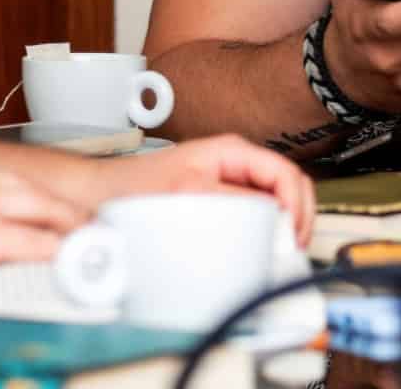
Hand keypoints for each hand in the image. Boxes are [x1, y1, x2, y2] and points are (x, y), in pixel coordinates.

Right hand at [0, 159, 86, 287]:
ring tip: (84, 236)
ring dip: (68, 225)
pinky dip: (55, 250)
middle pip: (37, 192)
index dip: (33, 194)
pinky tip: (68, 257)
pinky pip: (34, 244)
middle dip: (62, 207)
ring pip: (46, 213)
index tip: (43, 203)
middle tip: (81, 218)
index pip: (11, 180)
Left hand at [93, 133, 316, 245]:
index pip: (285, 173)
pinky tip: (263, 247)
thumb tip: (270, 217)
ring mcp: (230, 182)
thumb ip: (231, 200)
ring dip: (288, 224)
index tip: (294, 234)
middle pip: (289, 186)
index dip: (297, 205)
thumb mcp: (187, 191)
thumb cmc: (134, 185)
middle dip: (300, 216)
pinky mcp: (221, 200)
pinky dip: (268, 230)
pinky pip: (258, 212)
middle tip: (294, 248)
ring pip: (277, 200)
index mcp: (232, 151)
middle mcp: (235, 164)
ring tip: (283, 250)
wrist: (100, 194)